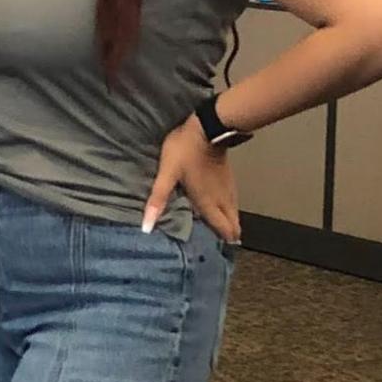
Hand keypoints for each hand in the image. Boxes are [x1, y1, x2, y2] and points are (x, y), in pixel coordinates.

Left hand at [143, 118, 239, 241]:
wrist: (207, 128)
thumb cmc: (184, 152)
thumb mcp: (167, 175)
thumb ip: (157, 200)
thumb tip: (146, 226)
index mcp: (208, 202)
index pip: (223, 229)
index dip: (224, 242)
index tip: (220, 253)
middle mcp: (222, 199)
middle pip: (233, 224)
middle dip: (229, 236)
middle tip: (221, 246)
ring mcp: (228, 188)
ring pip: (235, 213)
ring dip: (230, 224)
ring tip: (223, 233)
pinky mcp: (229, 179)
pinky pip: (233, 202)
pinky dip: (230, 212)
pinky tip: (222, 210)